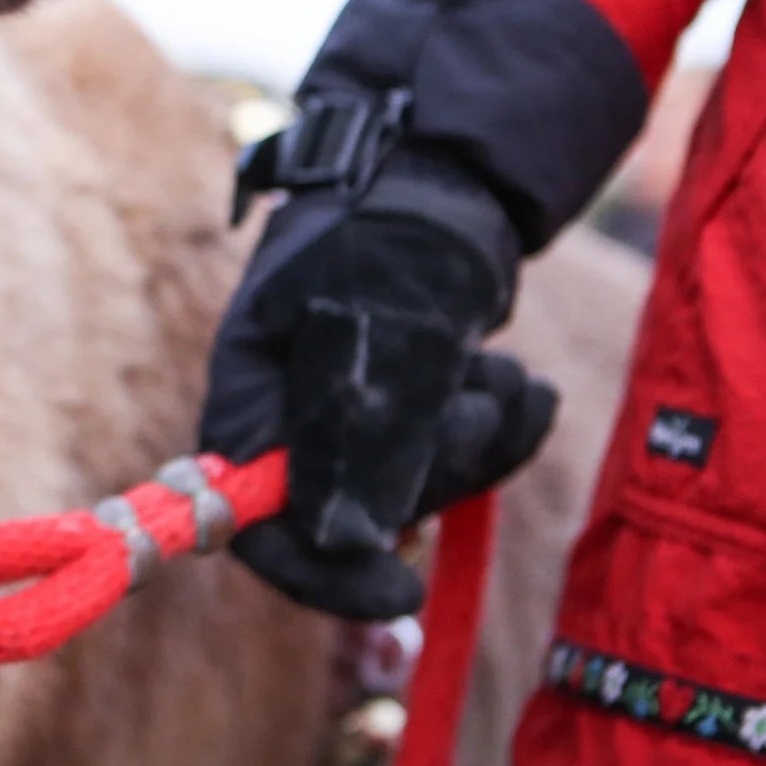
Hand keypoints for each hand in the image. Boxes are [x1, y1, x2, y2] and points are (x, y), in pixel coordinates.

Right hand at [201, 148, 555, 619]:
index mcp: (251, 398)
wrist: (445, 171)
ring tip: (499, 372)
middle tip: (473, 404)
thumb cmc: (394, 232)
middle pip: (352, 514)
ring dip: (480, 441)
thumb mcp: (386, 326)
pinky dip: (503, 427)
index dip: (321, 573)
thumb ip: (364, 434)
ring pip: (422, 488)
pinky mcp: (415, 412)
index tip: (405, 594)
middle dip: (433, 472)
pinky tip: (514, 378)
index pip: (257, 522)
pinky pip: (466, 462)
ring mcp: (356, 418)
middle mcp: (293, 420)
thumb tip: (344, 545)